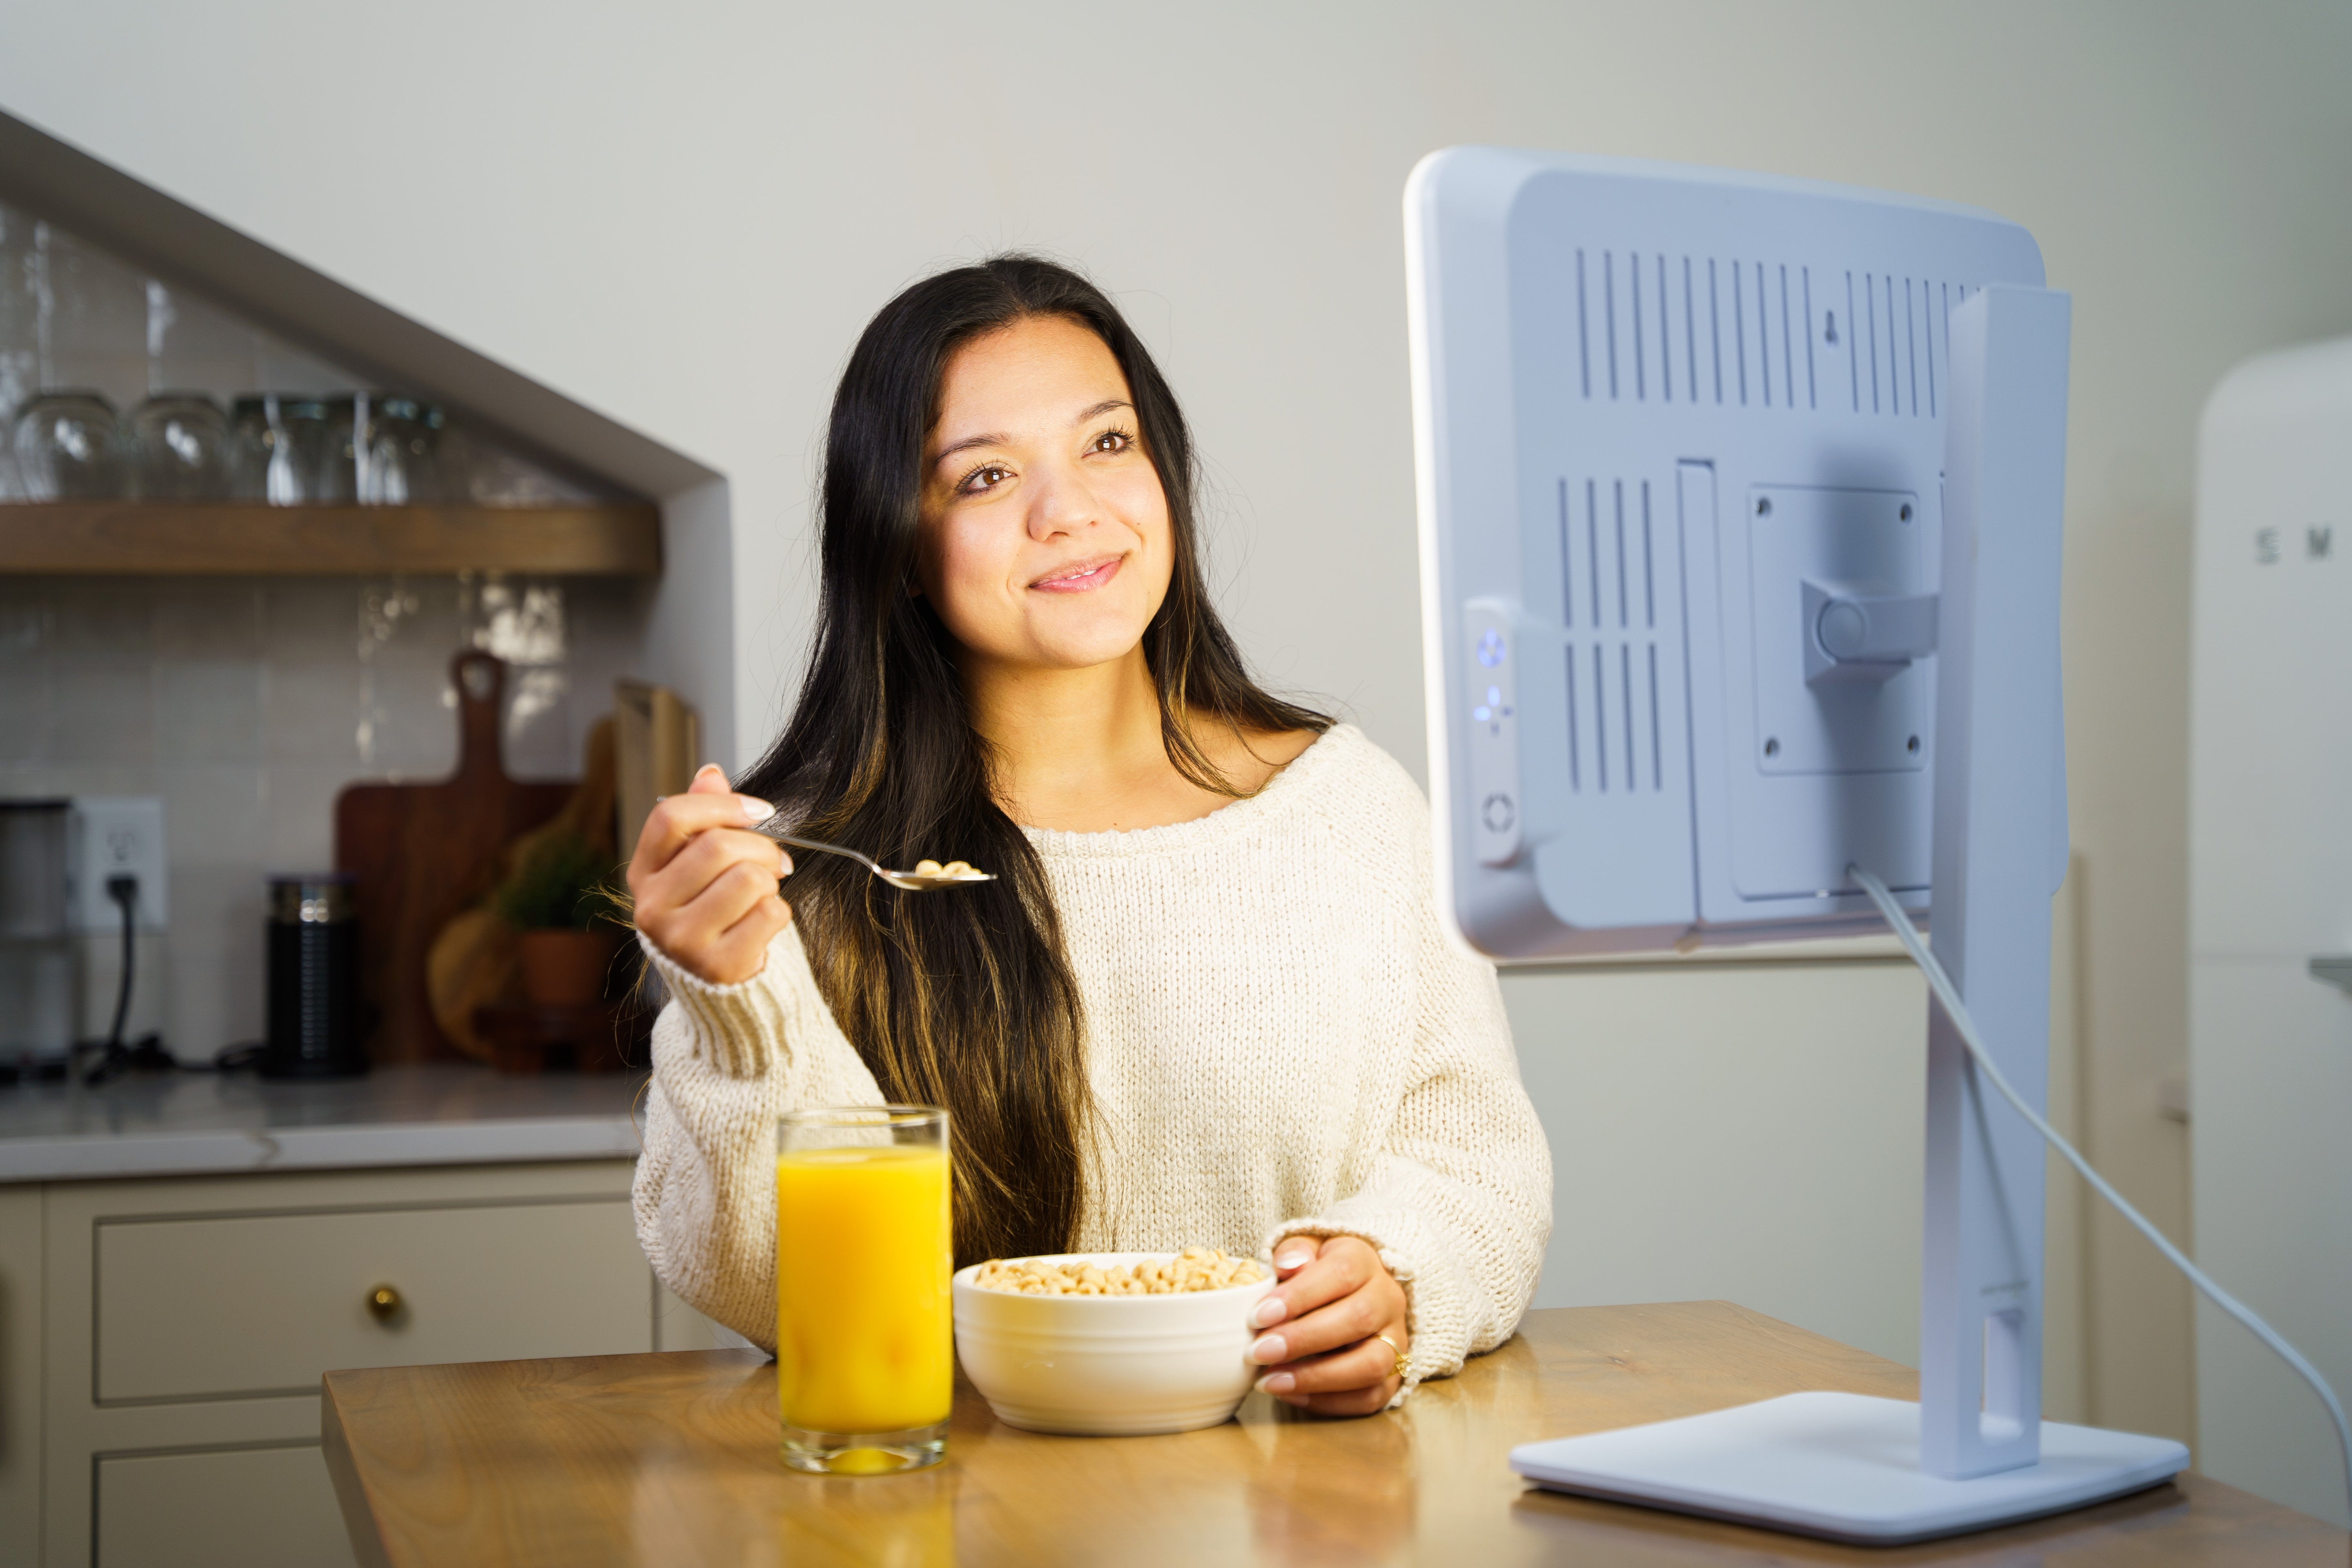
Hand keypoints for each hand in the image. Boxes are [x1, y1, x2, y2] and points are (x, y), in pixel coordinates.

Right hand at [625, 764, 791, 984]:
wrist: (718, 978)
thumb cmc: (711, 908)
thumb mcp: (698, 862)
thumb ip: (703, 817)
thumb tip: (710, 773)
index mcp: (643, 873)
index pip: (671, 817)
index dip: (723, 805)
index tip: (759, 811)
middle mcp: (651, 908)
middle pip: (718, 846)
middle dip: (761, 846)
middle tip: (774, 861)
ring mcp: (680, 941)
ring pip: (749, 878)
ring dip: (770, 881)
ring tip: (764, 892)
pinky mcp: (716, 966)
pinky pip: (769, 913)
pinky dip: (778, 912)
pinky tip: (762, 923)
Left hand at [1245, 1236, 1409, 1416]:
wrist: (1353, 1293)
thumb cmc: (1317, 1272)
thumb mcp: (1304, 1250)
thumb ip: (1294, 1252)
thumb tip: (1288, 1265)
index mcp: (1364, 1261)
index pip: (1341, 1273)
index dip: (1299, 1296)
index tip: (1257, 1316)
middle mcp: (1388, 1299)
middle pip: (1358, 1319)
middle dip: (1303, 1339)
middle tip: (1257, 1352)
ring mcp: (1396, 1339)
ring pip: (1371, 1364)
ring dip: (1317, 1377)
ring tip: (1270, 1381)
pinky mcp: (1394, 1374)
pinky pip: (1371, 1396)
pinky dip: (1329, 1401)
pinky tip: (1290, 1395)